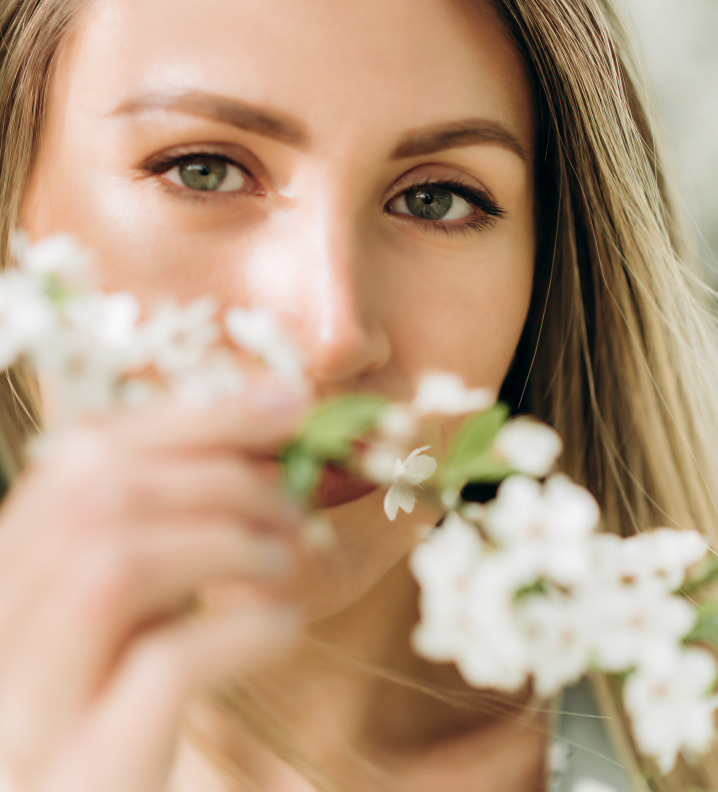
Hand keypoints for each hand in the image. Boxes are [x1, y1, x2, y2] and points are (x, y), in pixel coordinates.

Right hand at [0, 384, 306, 790]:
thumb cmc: (122, 714)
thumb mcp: (130, 607)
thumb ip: (164, 525)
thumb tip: (271, 413)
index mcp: (4, 574)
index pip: (80, 454)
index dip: (193, 417)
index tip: (286, 404)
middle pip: (99, 499)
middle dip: (223, 478)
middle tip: (295, 502)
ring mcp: (25, 711)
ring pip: (116, 566)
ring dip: (229, 544)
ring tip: (285, 565)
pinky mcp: (83, 775)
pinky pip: (161, 666)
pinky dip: (243, 628)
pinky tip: (283, 629)